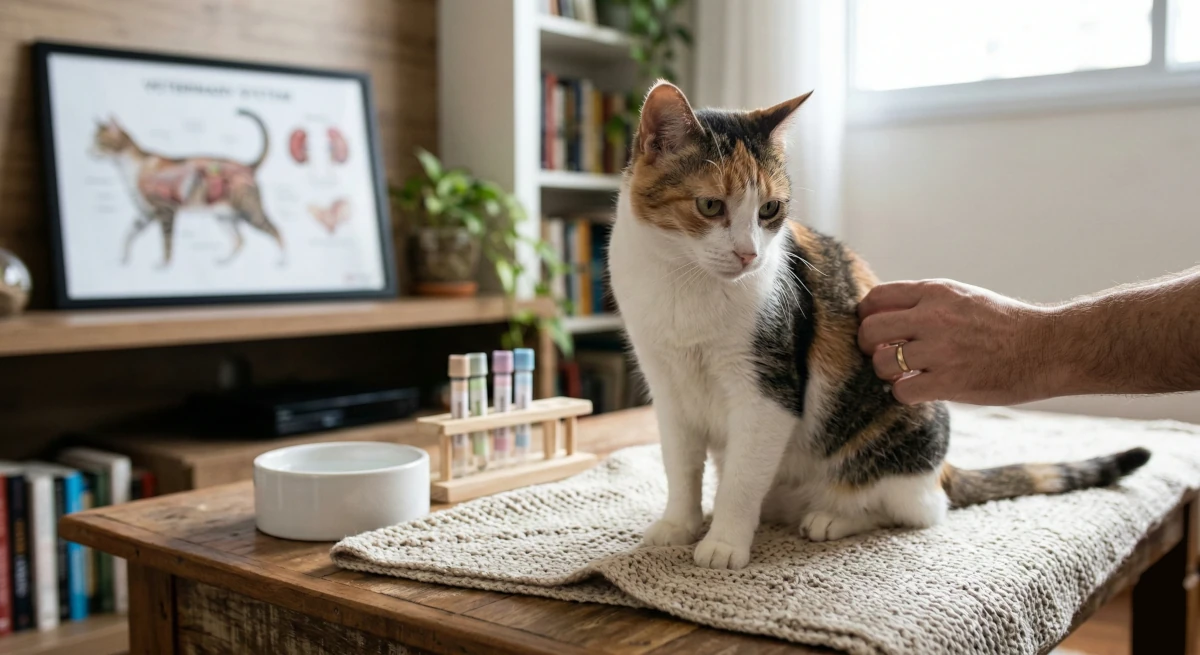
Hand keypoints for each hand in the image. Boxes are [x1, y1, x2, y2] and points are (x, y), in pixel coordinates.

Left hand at [857, 279, 1056, 405]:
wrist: (1047, 348)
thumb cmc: (1004, 325)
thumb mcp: (963, 298)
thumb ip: (925, 303)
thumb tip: (885, 315)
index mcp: (935, 293)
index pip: (877, 297)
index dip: (867, 315)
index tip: (874, 328)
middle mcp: (933, 317)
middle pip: (869, 330)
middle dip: (867, 345)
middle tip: (880, 354)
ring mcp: (940, 350)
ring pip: (881, 363)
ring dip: (886, 373)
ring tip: (903, 374)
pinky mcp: (949, 382)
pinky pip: (901, 391)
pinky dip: (904, 393)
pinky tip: (920, 389)